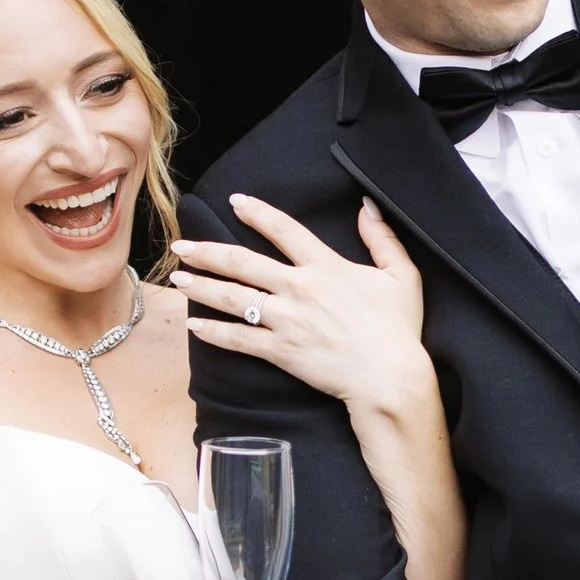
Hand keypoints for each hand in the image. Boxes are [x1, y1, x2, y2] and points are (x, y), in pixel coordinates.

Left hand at [177, 195, 431, 421]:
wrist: (389, 377)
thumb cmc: (398, 328)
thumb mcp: (402, 276)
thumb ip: (383, 239)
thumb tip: (367, 207)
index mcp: (325, 267)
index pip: (284, 230)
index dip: (257, 213)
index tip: (235, 202)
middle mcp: (299, 289)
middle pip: (242, 262)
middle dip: (207, 251)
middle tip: (181, 245)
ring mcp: (287, 321)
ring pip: (234, 298)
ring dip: (201, 286)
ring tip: (177, 278)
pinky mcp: (281, 351)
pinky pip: (239, 339)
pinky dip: (214, 332)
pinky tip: (194, 325)